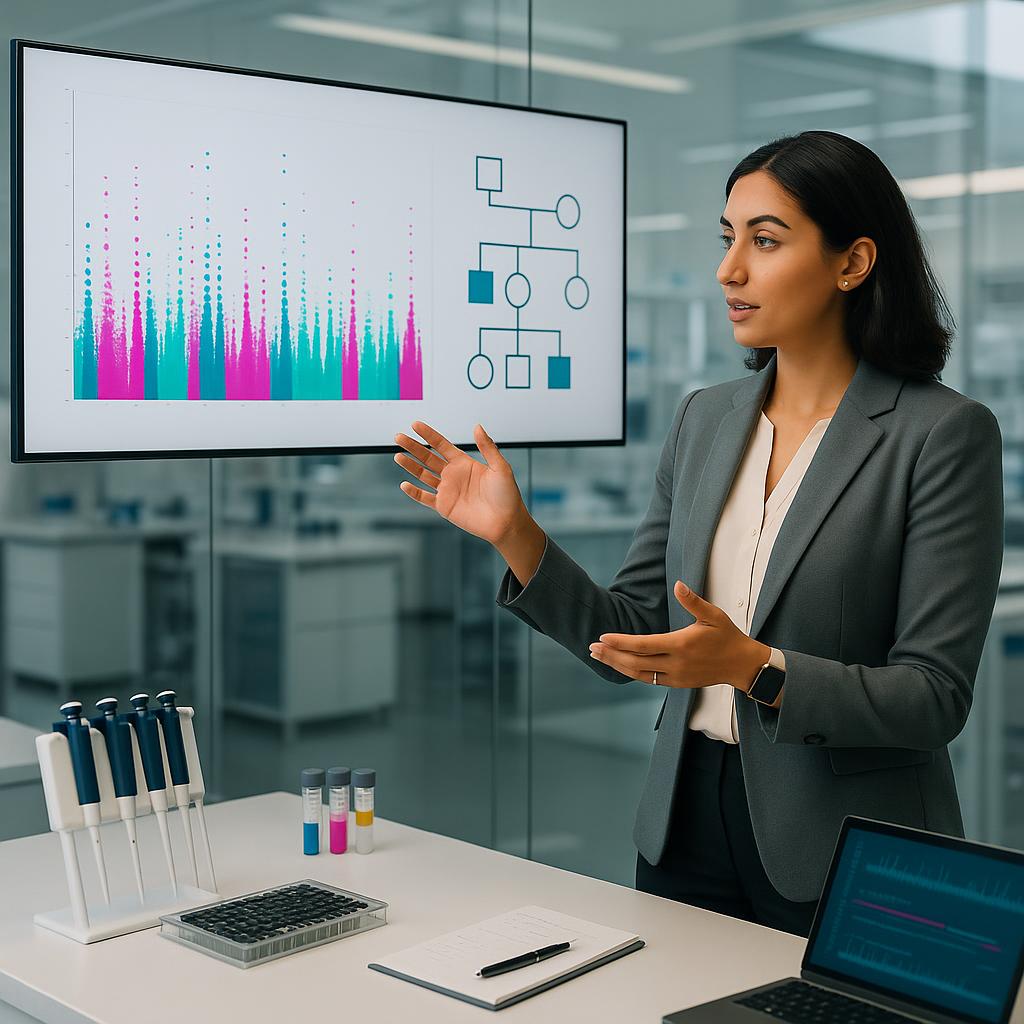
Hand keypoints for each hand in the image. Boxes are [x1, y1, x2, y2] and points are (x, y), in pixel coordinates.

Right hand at [394, 421, 527, 546]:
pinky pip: (425, 497)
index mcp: (464, 463)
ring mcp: (447, 490)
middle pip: (427, 457)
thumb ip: (487, 447)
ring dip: (410, 466)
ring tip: (398, 456)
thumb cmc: (507, 495)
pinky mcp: (444, 507)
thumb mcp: (500, 467)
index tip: (415, 424)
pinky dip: (414, 492)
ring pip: (423, 475)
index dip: (428, 435)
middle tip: (399, 437)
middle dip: (413, 447)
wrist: (506, 522)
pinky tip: (404, 484)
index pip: (441, 445)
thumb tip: (477, 426)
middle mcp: (453, 475)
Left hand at [588, 580, 768, 689]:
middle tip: (591, 648)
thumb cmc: (728, 636)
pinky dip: (631, 673)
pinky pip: (648, 680)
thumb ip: (694, 601)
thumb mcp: (714, 616)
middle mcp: (675, 664)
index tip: (603, 637)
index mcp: (681, 645)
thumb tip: (678, 585)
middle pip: (635, 662)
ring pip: (638, 674)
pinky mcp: (677, 683)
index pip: (643, 645)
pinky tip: (619, 665)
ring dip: (616, 665)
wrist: (742, 665)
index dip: (621, 642)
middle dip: (611, 655)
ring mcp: (675, 676)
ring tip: (599, 656)